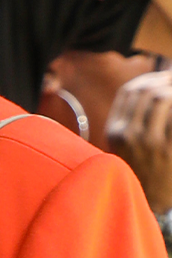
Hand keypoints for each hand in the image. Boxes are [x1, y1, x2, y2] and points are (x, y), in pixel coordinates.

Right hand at [107, 70, 171, 211]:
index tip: (162, 76)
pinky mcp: (167, 149)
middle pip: (146, 92)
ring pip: (161, 100)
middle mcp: (128, 133)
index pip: (129, 92)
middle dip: (165, 80)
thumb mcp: (123, 150)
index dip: (148, 79)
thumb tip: (144, 96)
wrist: (151, 205)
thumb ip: (128, 124)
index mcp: (115, 131)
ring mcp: (148, 141)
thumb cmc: (139, 176)